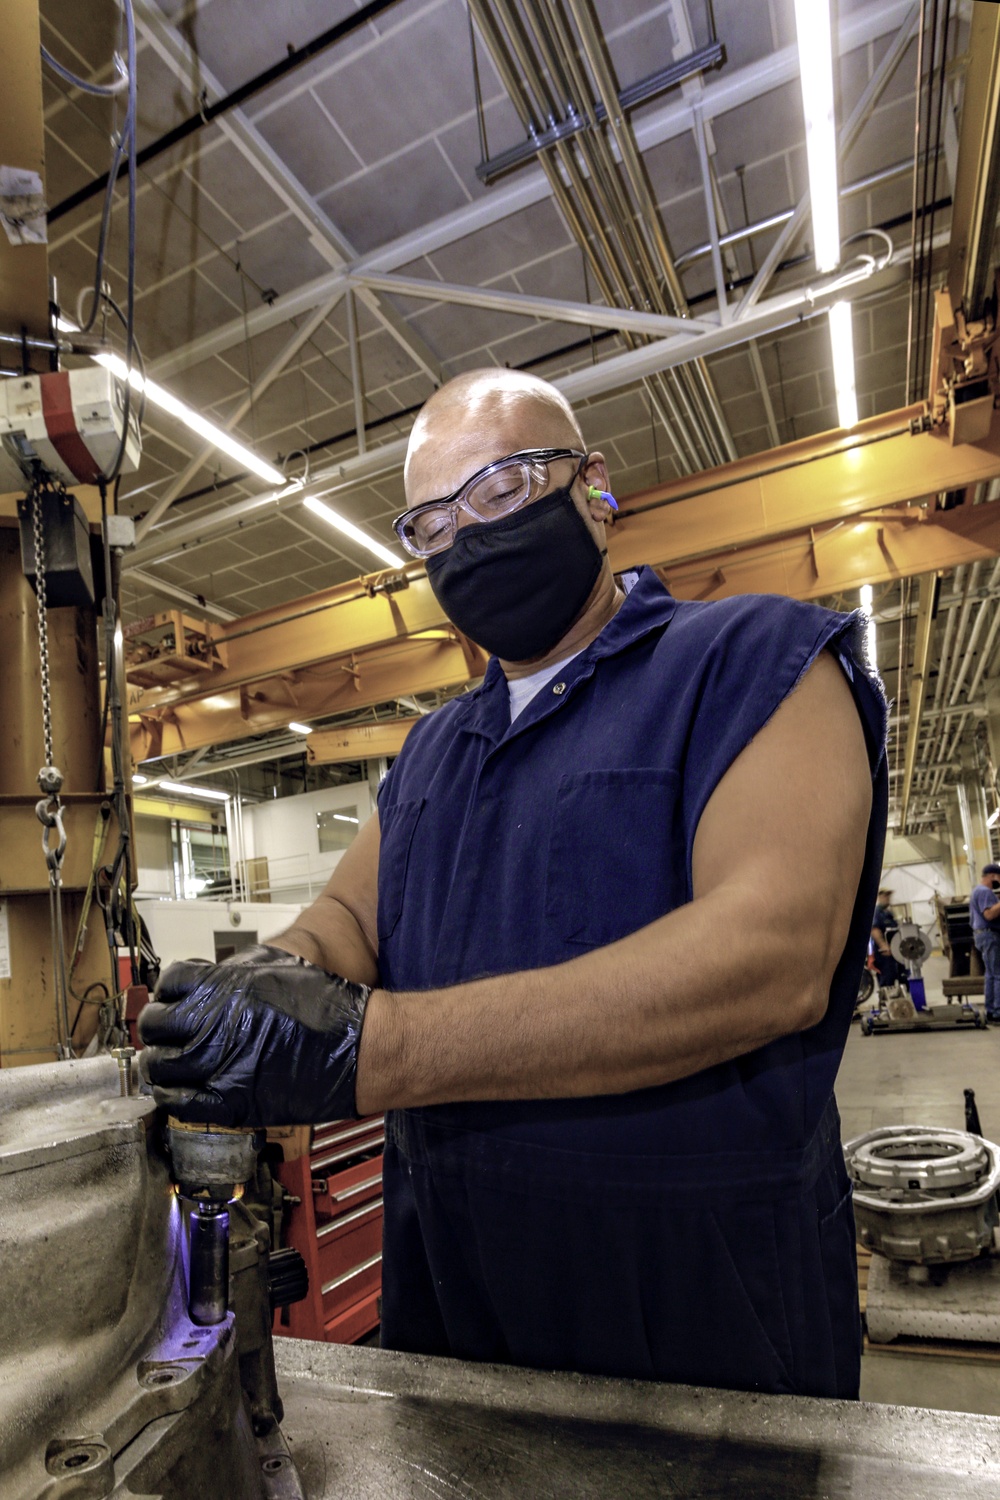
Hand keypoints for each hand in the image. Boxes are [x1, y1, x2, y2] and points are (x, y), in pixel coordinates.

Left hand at [137, 944, 370, 1125]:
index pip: (169, 983)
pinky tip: (177, 1090)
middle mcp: (214, 1025)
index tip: (170, 999)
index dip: (167, 991)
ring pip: (160, 1066)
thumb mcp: (276, 968)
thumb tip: (209, 978)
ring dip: (157, 1063)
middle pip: (156, 1025)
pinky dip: (171, 1096)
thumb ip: (235, 973)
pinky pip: (180, 1103)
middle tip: (161, 1031)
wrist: (356, 1046)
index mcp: (224, 987)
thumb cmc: (325, 1007)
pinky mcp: (230, 1102)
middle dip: (155, 1027)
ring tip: (164, 1062)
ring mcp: (219, 1066)